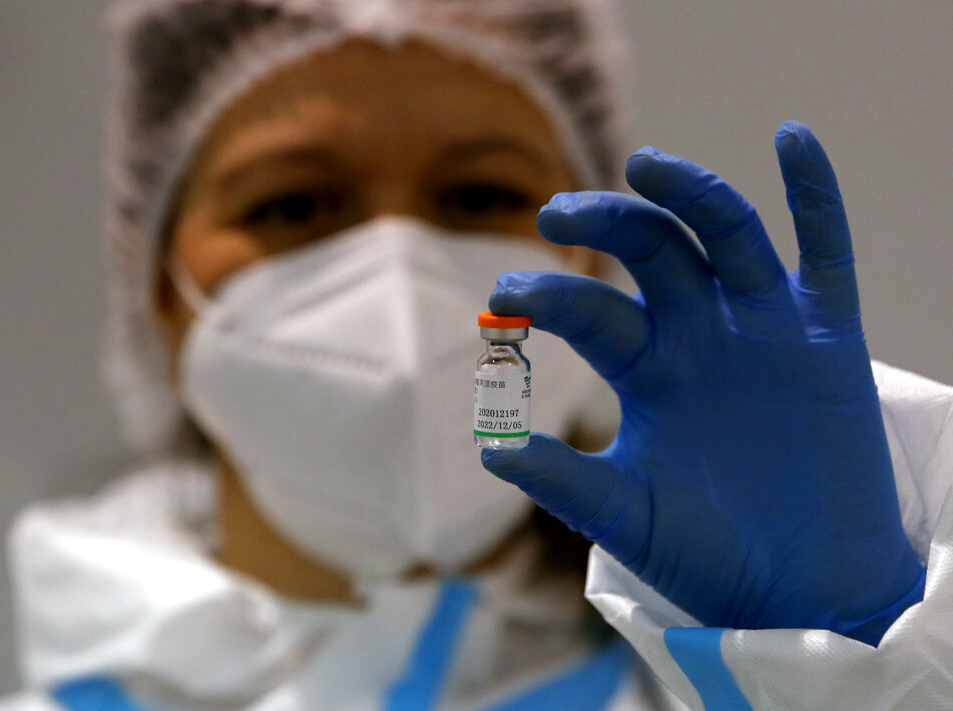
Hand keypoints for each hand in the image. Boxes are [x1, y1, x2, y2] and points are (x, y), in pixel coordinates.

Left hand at [481, 122, 924, 644]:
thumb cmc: (707, 555)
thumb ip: (564, 481)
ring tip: (646, 166)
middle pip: (653, 249)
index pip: (593, 311)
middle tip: (557, 213)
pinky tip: (792, 139)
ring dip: (690, 193)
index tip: (504, 298)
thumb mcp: (624, 516)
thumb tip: (489, 448)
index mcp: (646, 369)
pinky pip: (827, 252)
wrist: (801, 592)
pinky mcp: (827, 337)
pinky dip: (815, 195)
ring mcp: (763, 329)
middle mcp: (699, 335)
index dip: (551, 296)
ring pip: (727, 235)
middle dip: (607, 222)